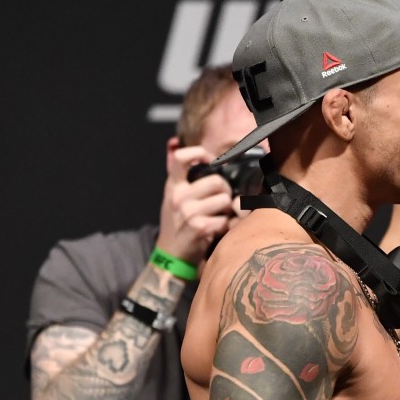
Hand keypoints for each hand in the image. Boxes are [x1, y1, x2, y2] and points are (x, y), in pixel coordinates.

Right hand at [156, 145, 234, 263]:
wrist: (171, 255)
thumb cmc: (178, 224)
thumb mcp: (173, 197)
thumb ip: (181, 175)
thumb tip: (179, 143)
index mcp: (173, 186)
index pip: (180, 158)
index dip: (198, 153)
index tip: (209, 160)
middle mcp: (178, 197)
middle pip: (217, 181)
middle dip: (225, 190)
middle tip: (222, 200)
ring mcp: (188, 213)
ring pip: (225, 200)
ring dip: (228, 210)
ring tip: (219, 216)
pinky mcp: (199, 228)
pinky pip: (226, 220)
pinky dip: (227, 226)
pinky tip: (218, 229)